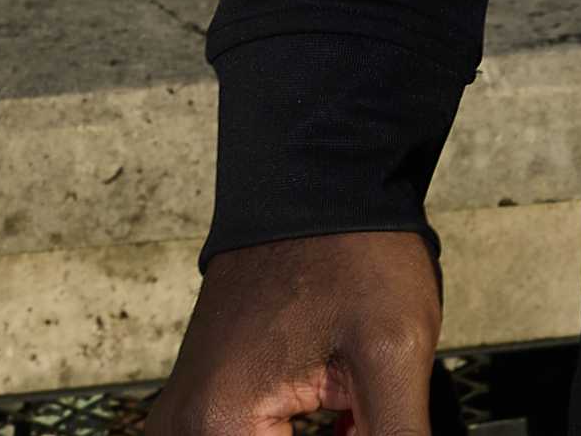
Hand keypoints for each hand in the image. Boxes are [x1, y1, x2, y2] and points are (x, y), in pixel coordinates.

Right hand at [137, 230, 442, 432]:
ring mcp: (190, 413)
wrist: (317, 170)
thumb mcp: (393, 355)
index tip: (375, 420)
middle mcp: (187, 425)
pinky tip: (349, 417)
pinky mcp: (208, 401)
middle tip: (367, 410)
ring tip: (361, 405)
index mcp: (220, 423)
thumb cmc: (350, 245)